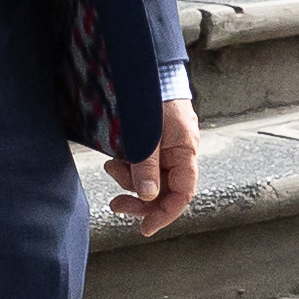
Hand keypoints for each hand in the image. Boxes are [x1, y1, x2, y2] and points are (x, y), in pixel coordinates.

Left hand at [105, 100, 201, 235]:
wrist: (148, 70)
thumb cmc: (151, 97)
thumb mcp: (147, 135)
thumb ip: (147, 166)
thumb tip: (147, 197)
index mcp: (185, 151)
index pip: (183, 193)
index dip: (165, 214)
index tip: (146, 228)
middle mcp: (178, 154)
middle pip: (164, 191)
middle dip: (140, 201)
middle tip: (116, 205)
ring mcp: (165, 149)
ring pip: (149, 180)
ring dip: (129, 180)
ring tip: (112, 166)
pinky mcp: (151, 144)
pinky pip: (141, 166)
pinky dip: (127, 168)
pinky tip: (115, 159)